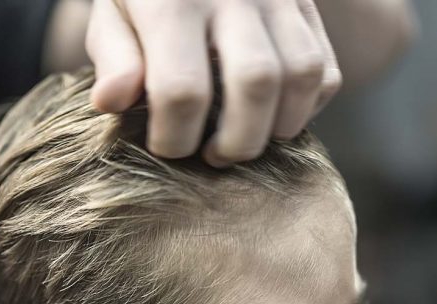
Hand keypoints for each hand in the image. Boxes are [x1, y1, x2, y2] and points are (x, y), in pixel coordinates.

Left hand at [86, 0, 341, 164]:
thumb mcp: (111, 15)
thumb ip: (113, 57)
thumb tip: (111, 102)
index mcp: (172, 1)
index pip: (183, 91)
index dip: (173, 138)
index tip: (164, 146)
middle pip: (256, 84)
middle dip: (236, 141)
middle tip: (211, 156)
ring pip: (303, 75)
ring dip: (278, 127)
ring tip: (243, 139)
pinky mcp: (306, 2)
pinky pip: (325, 67)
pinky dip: (307, 107)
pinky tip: (271, 116)